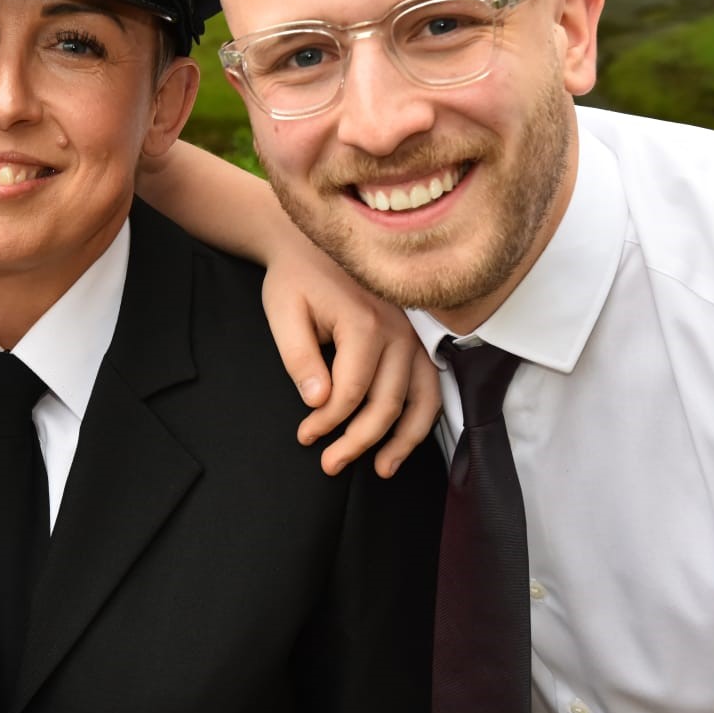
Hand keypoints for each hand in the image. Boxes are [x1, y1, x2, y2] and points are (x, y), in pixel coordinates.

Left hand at [261, 240, 439, 476]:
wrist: (312, 242)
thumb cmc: (295, 278)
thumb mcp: (283, 313)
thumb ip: (299, 359)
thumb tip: (318, 402)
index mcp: (364, 322)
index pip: (350, 393)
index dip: (327, 423)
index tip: (305, 437)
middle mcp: (398, 330)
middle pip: (387, 403)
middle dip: (359, 441)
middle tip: (330, 465)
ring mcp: (413, 334)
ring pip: (421, 399)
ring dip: (404, 440)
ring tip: (382, 469)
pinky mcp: (417, 337)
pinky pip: (430, 384)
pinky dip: (423, 416)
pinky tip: (406, 439)